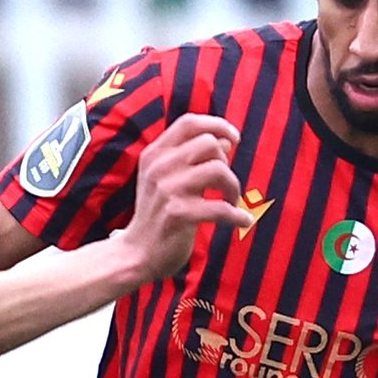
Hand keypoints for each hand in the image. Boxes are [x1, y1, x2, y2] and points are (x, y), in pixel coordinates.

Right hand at [112, 115, 250, 282]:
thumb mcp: (165, 179)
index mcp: (154, 154)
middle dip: (226, 163)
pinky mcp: (178, 214)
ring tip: (231, 202)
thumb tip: (226, 141)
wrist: (135, 253)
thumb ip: (192, 158)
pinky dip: (237, 215)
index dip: (217, 125)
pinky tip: (242, 221)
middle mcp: (159, 167)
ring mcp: (167, 189)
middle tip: (224, 184)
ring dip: (233, 187)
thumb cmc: (156, 215)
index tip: (234, 139)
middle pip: (209, 144)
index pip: (189, 123)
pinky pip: (221, 208)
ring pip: (219, 170)